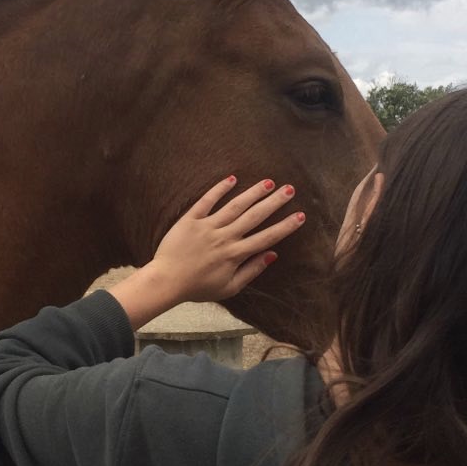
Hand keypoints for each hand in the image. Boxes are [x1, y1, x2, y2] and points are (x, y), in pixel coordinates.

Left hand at [111, 177, 304, 330]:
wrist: (166, 281)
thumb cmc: (198, 288)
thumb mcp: (229, 287)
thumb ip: (251, 271)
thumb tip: (272, 255)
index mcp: (235, 255)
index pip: (266, 238)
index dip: (285, 227)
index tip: (300, 216)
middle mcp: (224, 237)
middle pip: (254, 217)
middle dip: (274, 202)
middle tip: (290, 189)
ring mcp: (207, 227)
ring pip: (235, 206)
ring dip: (253, 192)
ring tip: (268, 182)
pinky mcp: (190, 219)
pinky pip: (206, 201)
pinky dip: (219, 189)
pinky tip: (232, 178)